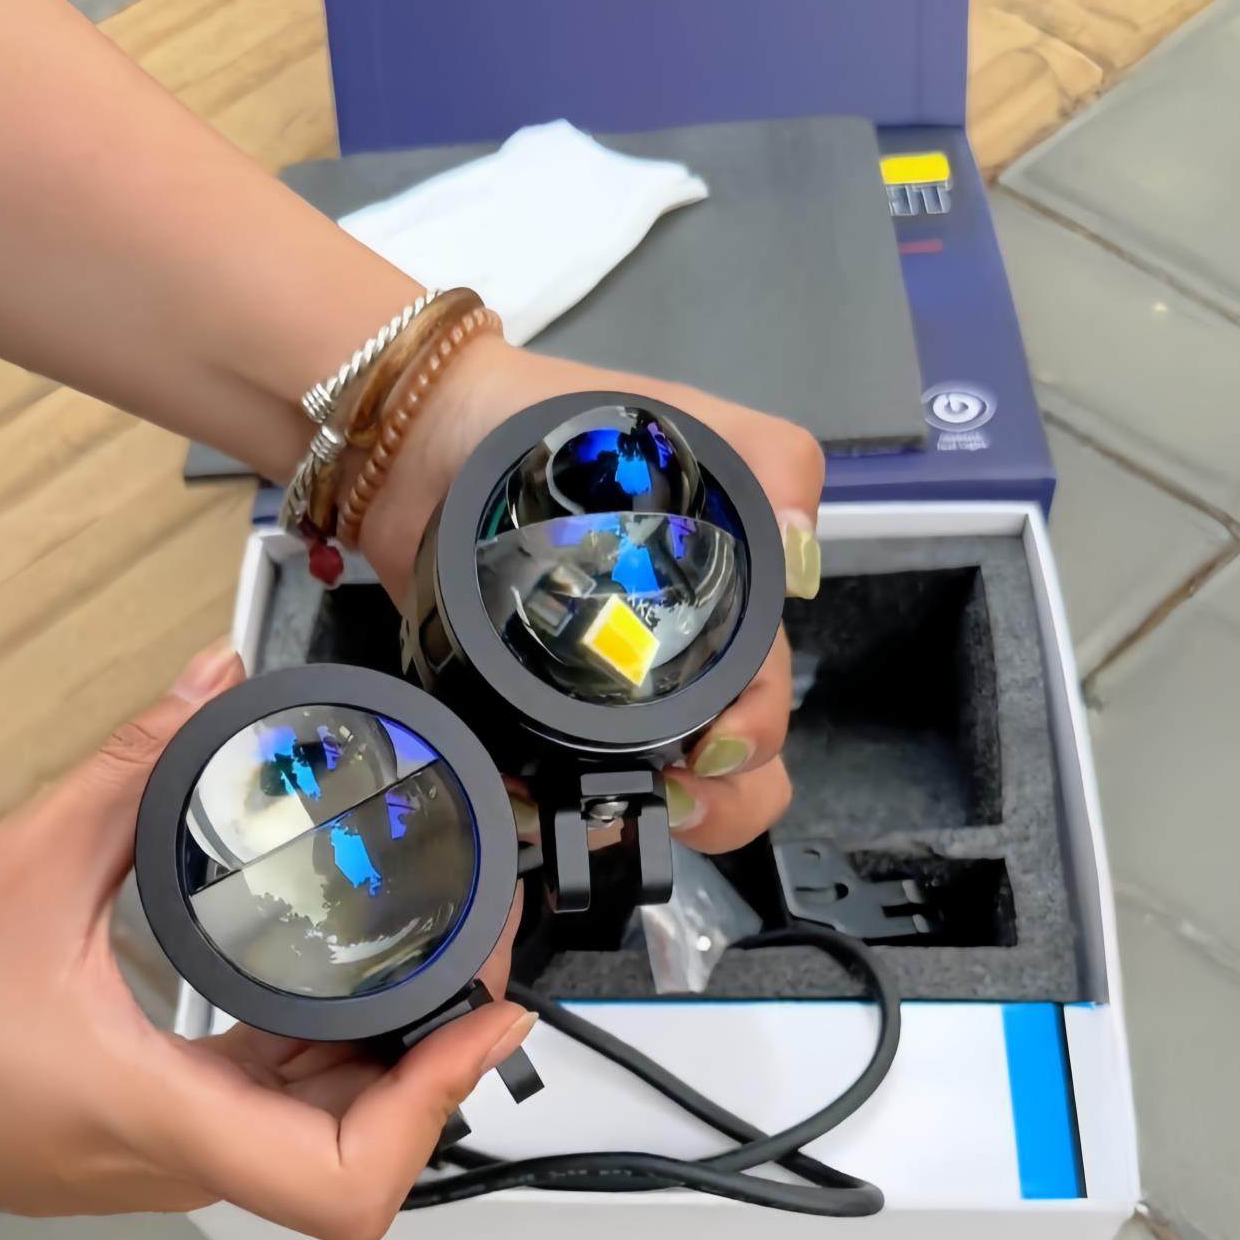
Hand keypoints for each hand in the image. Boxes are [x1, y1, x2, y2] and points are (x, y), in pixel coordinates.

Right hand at [0, 641, 531, 1239]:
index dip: (436, 1102)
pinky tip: (326, 988)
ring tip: (430, 968)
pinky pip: (265, 1109)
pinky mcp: (144, 1132)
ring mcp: (159, 1157)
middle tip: (476, 969)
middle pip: (355, 1153)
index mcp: (153, 1112)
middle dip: (435, 1064)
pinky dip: (318, 1057)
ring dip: (386, 1063)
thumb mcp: (24, 865)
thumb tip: (211, 683)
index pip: (341, 1178)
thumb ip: (136, 765)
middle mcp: (172, 1158)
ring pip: (316, 1136)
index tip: (485, 1018)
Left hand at [364, 338, 822, 855]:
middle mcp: (668, 664)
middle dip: (715, 803)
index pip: (767, 703)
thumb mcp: (691, 424)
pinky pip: (548, 781)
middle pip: (724, 771)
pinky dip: (545, 804)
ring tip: (591, 807)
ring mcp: (595, 696)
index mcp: (722, 612)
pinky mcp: (520, 711)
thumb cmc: (566, 424)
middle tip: (666, 795)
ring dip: (631, 816)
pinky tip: (527, 797)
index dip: (757, 740)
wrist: (433, 437)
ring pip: (642, 790)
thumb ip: (774, 464)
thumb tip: (806, 561)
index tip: (712, 748)